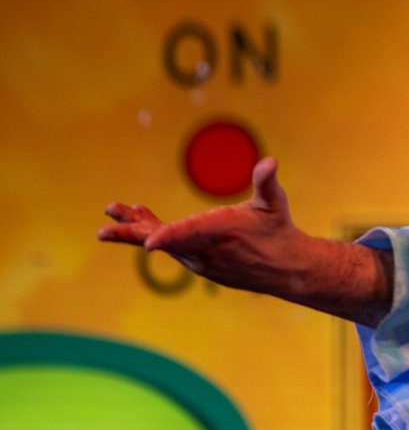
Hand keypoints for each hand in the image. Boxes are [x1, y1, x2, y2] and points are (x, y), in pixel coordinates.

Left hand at [98, 157, 304, 294]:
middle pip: (162, 240)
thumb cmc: (278, 230)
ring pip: (161, 242)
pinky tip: (141, 221)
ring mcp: (198, 260)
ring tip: (115, 211)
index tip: (149, 244)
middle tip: (102, 231)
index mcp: (222, 231)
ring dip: (137, 226)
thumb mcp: (274, 203)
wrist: (285, 268)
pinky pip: (169, 247)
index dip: (169, 237)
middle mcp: (205, 250)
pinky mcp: (197, 264)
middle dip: (131, 232)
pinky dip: (153, 233)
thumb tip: (270, 161)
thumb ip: (266, 182)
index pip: (191, 234)